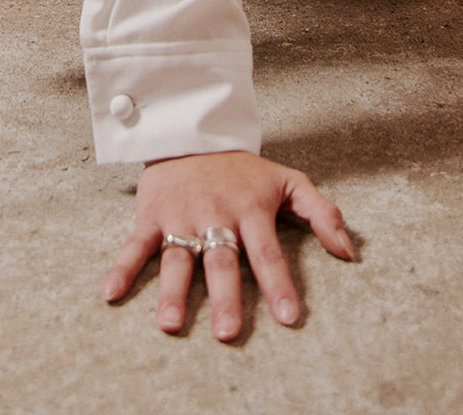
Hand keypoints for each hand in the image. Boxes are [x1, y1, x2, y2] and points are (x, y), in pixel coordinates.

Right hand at [103, 150, 354, 339]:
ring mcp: (180, 215)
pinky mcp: (151, 215)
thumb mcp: (288, 180)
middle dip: (224, 297)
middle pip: (221, 260)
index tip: (289, 317)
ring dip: (173, 292)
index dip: (279, 283)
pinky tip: (111, 294)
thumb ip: (321, 213)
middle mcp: (214, 214)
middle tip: (227, 332)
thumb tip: (350, 252)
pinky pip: (135, 245)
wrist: (191, 131)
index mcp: (250, 208)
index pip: (267, 251)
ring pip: (179, 257)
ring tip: (172, 325)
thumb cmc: (244, 168)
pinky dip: (122, 268)